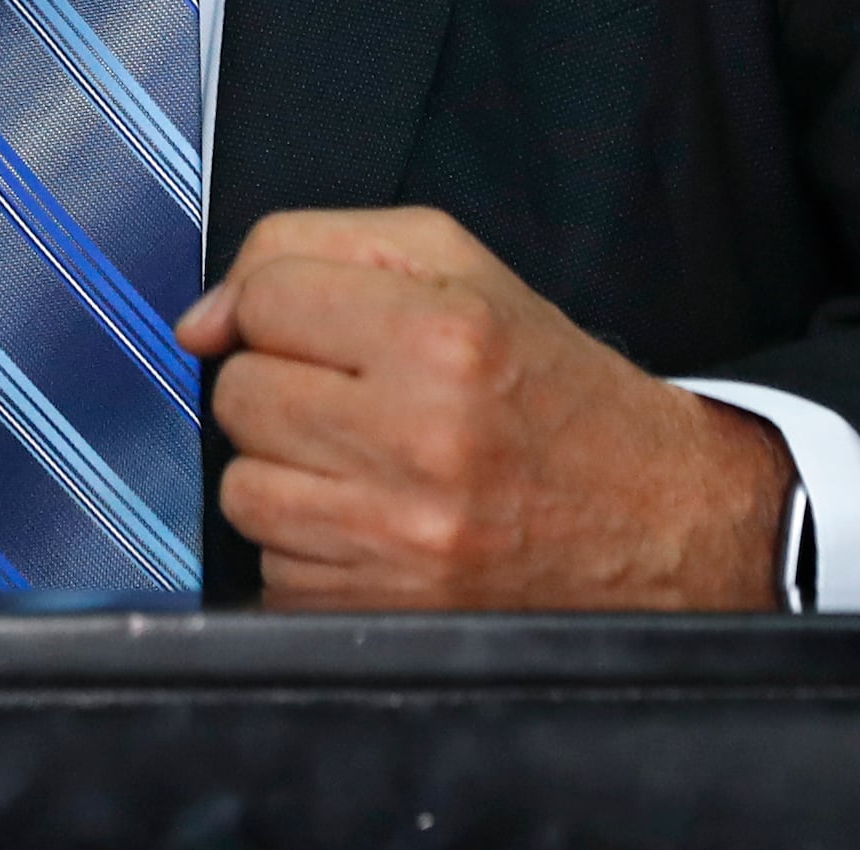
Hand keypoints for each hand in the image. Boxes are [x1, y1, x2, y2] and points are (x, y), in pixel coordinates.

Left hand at [177, 207, 790, 608]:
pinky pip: (273, 567)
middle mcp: (420, 437)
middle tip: (359, 401)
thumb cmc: (552, 389)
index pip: (264, 296)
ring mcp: (400, 538)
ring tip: (370, 466)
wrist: (660, 521)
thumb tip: (200, 320)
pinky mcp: (384, 611)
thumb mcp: (461, 270)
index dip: (283, 309)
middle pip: (240, 394)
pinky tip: (379, 526)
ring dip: (290, 474)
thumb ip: (315, 248)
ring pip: (243, 487)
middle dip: (285, 391)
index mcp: (443, 334)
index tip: (326, 331)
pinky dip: (311, 548)